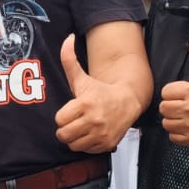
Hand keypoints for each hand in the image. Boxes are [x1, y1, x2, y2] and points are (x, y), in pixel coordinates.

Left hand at [55, 36, 140, 152]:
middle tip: (74, 121)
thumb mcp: (83, 77)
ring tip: (82, 127)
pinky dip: (86, 144)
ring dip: (75, 138)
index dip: (62, 116)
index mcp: (85, 104)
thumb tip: (67, 38)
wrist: (128, 101)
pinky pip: (86, 150)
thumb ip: (69, 60)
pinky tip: (91, 133)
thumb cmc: (101, 91)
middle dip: (66, 129)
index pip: (59, 119)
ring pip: (73, 145)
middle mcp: (94, 120)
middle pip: (64, 135)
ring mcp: (101, 134)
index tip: (70, 111)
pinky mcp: (106, 144)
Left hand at [159, 33, 188, 146]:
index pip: (166, 92)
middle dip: (171, 106)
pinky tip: (187, 127)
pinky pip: (173, 137)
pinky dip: (178, 133)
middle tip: (183, 105)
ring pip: (166, 123)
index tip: (182, 93)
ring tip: (185, 116)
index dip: (173, 92)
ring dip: (173, 120)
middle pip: (164, 107)